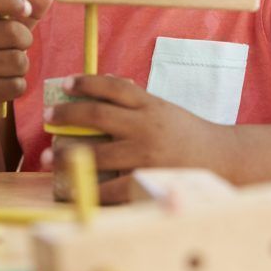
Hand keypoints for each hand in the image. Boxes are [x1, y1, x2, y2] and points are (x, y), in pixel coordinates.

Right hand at [0, 0, 53, 121]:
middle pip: (13, 32)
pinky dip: (17, 86)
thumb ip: (27, 10)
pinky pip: (15, 85)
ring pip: (18, 61)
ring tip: (6, 69)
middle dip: (25, 41)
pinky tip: (2, 85)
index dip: (11, 1)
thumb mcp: (7, 28)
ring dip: (21, 67)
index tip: (26, 8)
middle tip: (14, 48)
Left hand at [44, 75, 228, 202]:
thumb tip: (103, 88)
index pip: (112, 86)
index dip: (86, 82)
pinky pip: (112, 186)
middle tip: (48, 118)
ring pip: (98, 152)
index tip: (66, 83)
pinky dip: (90, 187)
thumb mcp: (164, 110)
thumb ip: (137, 102)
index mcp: (150, 104)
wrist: (222, 158)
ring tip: (49, 157)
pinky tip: (73, 187)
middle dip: (67, 114)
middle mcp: (145, 125)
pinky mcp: (147, 180)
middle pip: (97, 115)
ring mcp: (145, 154)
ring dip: (68, 155)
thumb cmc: (188, 134)